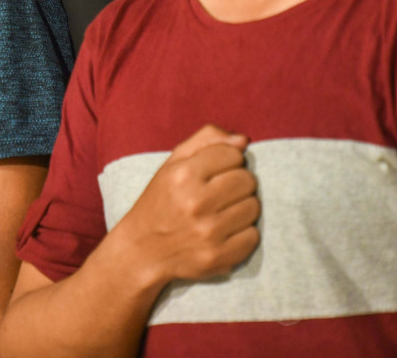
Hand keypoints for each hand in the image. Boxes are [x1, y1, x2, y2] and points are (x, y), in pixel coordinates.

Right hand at [112, 125, 259, 284]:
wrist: (143, 250)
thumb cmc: (161, 201)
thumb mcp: (173, 163)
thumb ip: (206, 140)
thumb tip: (243, 141)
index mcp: (183, 174)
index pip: (233, 155)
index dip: (227, 161)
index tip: (215, 172)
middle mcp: (196, 202)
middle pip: (247, 180)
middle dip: (238, 183)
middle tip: (221, 192)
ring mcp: (208, 232)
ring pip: (253, 207)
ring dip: (242, 207)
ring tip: (222, 212)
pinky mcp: (218, 256)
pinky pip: (253, 236)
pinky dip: (242, 233)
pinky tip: (224, 231)